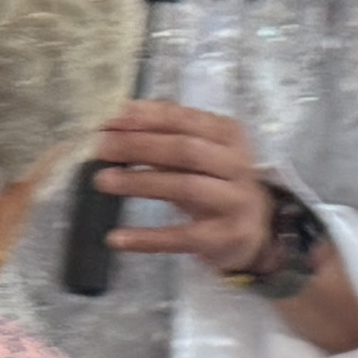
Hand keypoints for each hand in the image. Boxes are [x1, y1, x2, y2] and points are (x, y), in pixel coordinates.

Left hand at [86, 102, 277, 279]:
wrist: (255, 229)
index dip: (145, 119)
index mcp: (228, 134)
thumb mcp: (198, 153)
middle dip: (139, 146)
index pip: (184, 119)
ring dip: (140, 183)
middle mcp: (236, 164)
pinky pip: (182, 237)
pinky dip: (148, 238)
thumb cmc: (216, 182)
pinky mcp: (224, 236)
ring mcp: (234, 201)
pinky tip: (117, 238)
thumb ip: (163, 134)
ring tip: (103, 180)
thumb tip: (117, 118)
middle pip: (185, 150)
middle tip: (101, 148)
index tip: (109, 121)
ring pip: (184, 187)